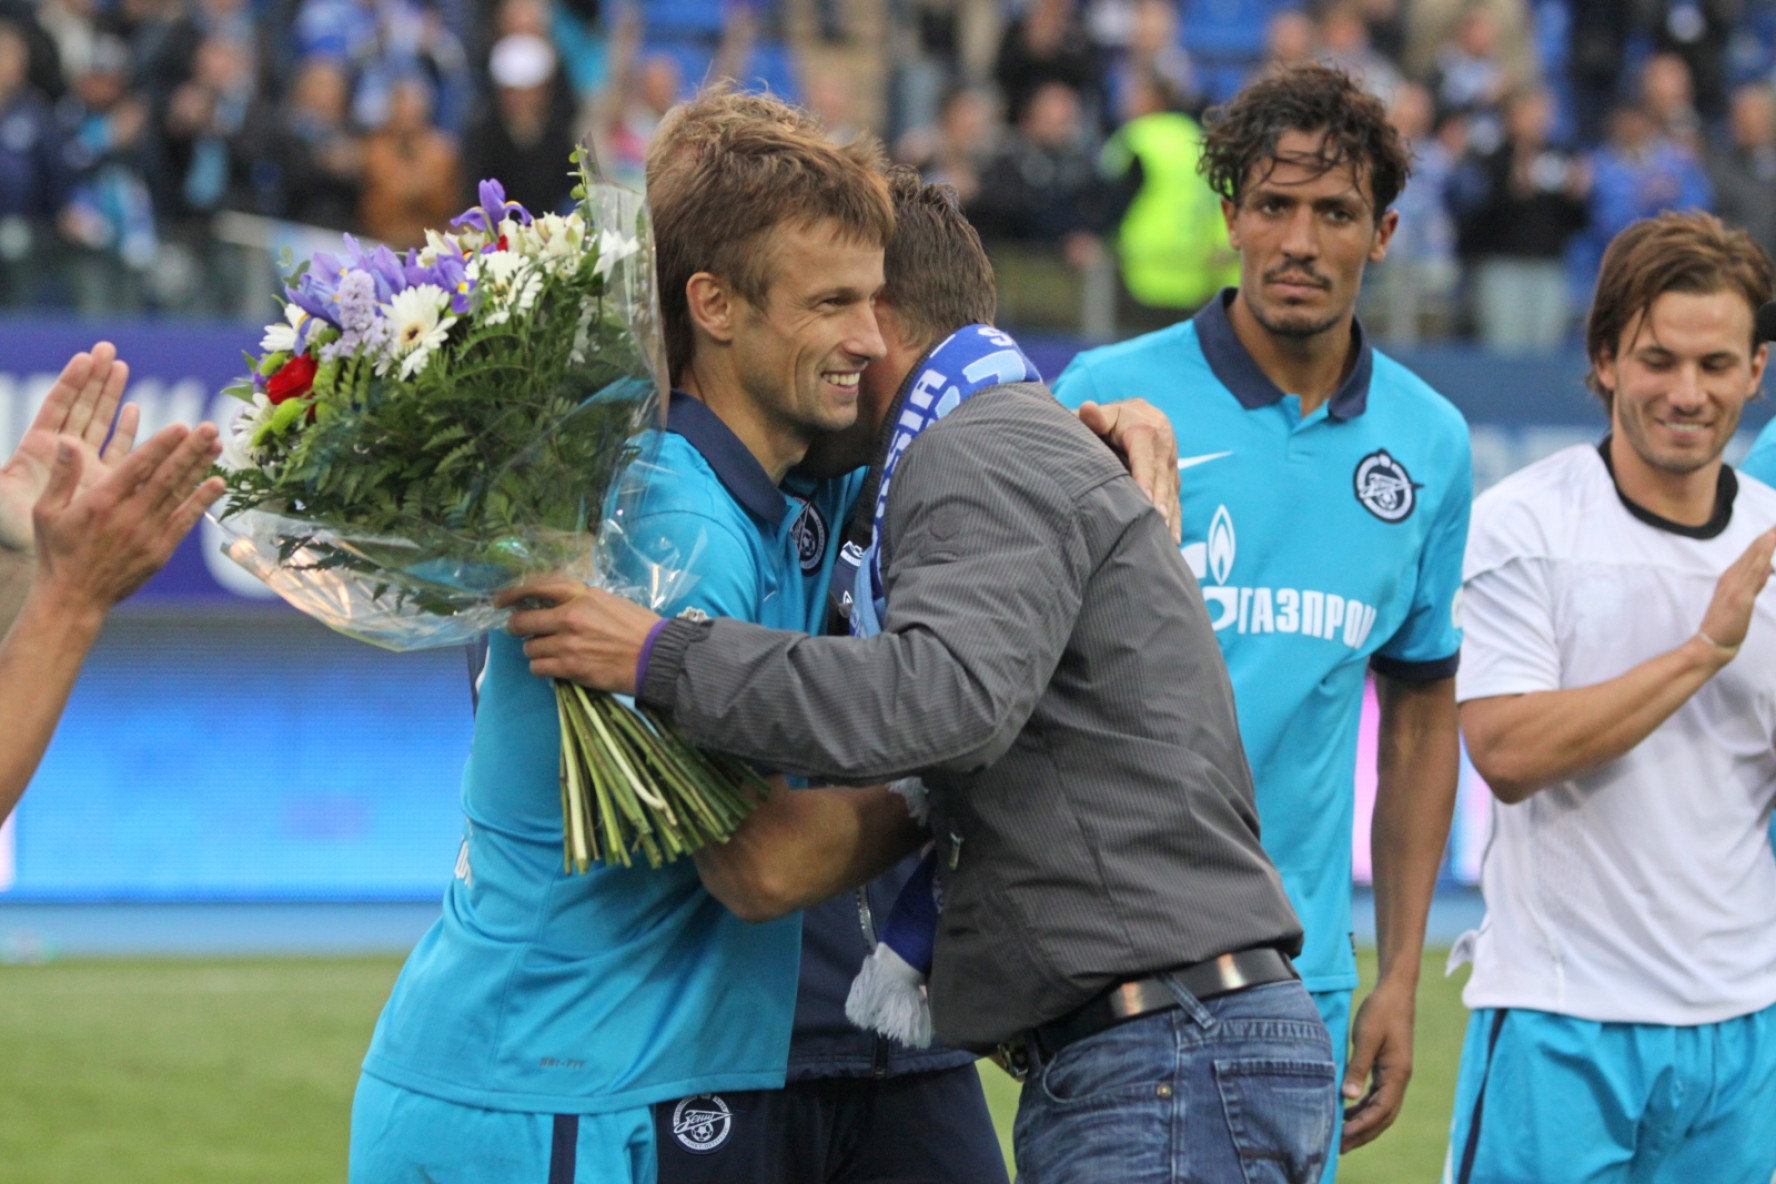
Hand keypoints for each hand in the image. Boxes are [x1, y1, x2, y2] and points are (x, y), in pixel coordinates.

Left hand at [0, 343, 136, 553]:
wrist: (45, 562)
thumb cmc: (17, 533)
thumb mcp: (2, 500)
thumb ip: (0, 480)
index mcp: (38, 449)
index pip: (57, 406)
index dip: (70, 382)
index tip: (85, 358)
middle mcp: (65, 453)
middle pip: (82, 406)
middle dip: (94, 378)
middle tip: (108, 349)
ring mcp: (88, 466)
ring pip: (104, 423)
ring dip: (114, 397)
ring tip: (123, 368)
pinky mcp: (109, 483)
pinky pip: (124, 453)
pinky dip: (132, 432)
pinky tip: (139, 413)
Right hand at [32, 423, 223, 614]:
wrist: (74, 598)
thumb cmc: (58, 551)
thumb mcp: (46, 511)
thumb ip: (62, 476)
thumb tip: (68, 441)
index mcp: (101, 502)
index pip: (137, 467)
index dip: (161, 445)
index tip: (182, 426)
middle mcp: (129, 516)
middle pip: (166, 476)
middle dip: (189, 450)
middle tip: (210, 427)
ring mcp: (148, 534)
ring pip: (179, 495)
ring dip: (200, 468)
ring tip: (217, 445)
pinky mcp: (160, 551)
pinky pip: (185, 521)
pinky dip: (202, 501)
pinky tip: (218, 483)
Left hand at [496, 579, 661, 693]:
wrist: (658, 656)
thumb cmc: (640, 628)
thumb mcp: (610, 602)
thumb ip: (582, 602)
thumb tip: (559, 607)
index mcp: (581, 595)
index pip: (537, 586)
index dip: (513, 593)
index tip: (500, 600)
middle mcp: (570, 616)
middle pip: (523, 621)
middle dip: (517, 628)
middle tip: (521, 632)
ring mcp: (568, 643)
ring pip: (530, 649)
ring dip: (536, 652)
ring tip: (550, 653)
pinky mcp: (570, 667)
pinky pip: (539, 668)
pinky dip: (543, 669)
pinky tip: (556, 667)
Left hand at [1076, 399, 1181, 542]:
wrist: (1140, 414)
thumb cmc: (1112, 419)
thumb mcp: (1105, 415)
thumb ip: (1094, 417)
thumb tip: (1087, 409)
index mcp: (1145, 430)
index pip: (1145, 458)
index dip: (1145, 479)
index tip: (1144, 499)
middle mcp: (1163, 447)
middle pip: (1161, 478)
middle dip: (1160, 502)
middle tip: (1157, 523)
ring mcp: (1171, 464)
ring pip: (1171, 491)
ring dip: (1169, 515)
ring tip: (1165, 538)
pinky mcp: (1173, 478)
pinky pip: (1176, 499)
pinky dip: (1175, 520)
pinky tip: (1173, 541)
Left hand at [1340, 974, 1415, 1151]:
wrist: (1394, 993)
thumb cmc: (1380, 1012)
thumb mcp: (1365, 1038)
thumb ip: (1357, 1067)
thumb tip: (1347, 1097)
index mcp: (1398, 1074)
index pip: (1381, 1111)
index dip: (1361, 1127)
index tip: (1342, 1138)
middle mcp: (1399, 1079)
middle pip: (1383, 1117)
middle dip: (1362, 1134)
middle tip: (1339, 1148)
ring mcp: (1395, 1075)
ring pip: (1381, 1109)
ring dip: (1362, 1124)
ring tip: (1340, 1136)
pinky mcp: (1388, 1069)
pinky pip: (1377, 1097)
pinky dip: (1363, 1108)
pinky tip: (1347, 1112)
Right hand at [1695, 524, 1775, 659]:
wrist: (1711, 644)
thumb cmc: (1725, 625)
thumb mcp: (1743, 600)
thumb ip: (1755, 582)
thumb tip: (1768, 567)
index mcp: (1731, 578)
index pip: (1751, 554)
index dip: (1764, 540)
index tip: (1774, 527)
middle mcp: (1732, 577)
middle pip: (1753, 551)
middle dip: (1769, 536)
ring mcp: (1736, 586)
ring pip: (1754, 558)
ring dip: (1767, 542)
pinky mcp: (1740, 596)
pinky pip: (1754, 572)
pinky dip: (1762, 556)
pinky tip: (1770, 545)